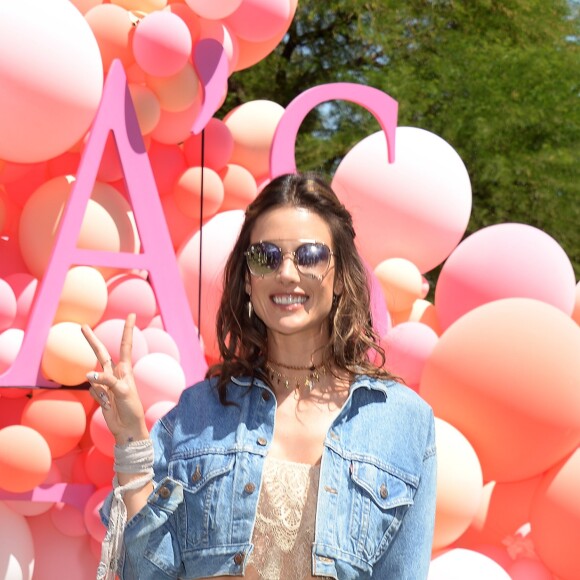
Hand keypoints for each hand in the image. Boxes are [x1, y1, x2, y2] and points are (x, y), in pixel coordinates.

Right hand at [82, 313, 148, 444]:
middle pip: (100, 352)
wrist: (127, 428)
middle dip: (92, 340)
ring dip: (100, 389)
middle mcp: (115, 373)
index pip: (125, 345)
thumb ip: (107, 381)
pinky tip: (107, 405)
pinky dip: (98, 398)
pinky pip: (92, 391)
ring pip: (93, 377)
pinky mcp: (99, 393)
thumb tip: (89, 375)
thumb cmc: (131, 408)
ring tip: (111, 401)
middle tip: (83, 326)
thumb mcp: (123, 392)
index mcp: (126, 369)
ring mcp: (105, 383)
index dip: (128, 330)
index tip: (131, 315)